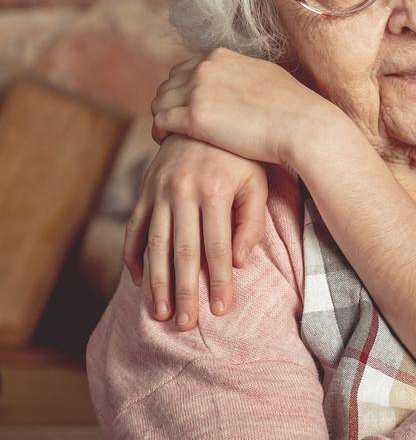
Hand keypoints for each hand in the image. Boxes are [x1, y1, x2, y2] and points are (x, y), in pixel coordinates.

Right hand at [123, 135, 269, 329]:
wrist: (206, 116)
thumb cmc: (242, 155)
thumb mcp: (258, 182)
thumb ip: (251, 222)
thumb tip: (238, 263)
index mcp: (215, 190)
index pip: (218, 247)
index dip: (220, 281)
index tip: (222, 310)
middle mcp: (182, 191)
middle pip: (183, 252)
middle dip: (184, 291)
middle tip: (185, 324)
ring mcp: (158, 190)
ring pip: (156, 245)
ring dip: (156, 282)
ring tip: (159, 314)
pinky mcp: (144, 190)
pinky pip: (134, 228)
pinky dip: (133, 256)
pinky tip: (139, 282)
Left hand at [151, 48, 339, 166]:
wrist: (303, 125)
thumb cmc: (294, 107)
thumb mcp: (266, 76)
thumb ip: (243, 74)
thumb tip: (241, 80)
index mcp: (220, 56)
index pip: (185, 69)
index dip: (183, 90)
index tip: (188, 106)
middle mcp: (205, 68)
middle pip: (169, 84)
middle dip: (170, 103)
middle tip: (175, 123)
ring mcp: (198, 91)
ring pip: (160, 102)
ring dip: (163, 117)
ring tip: (169, 134)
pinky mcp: (195, 117)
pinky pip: (160, 121)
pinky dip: (159, 131)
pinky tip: (167, 141)